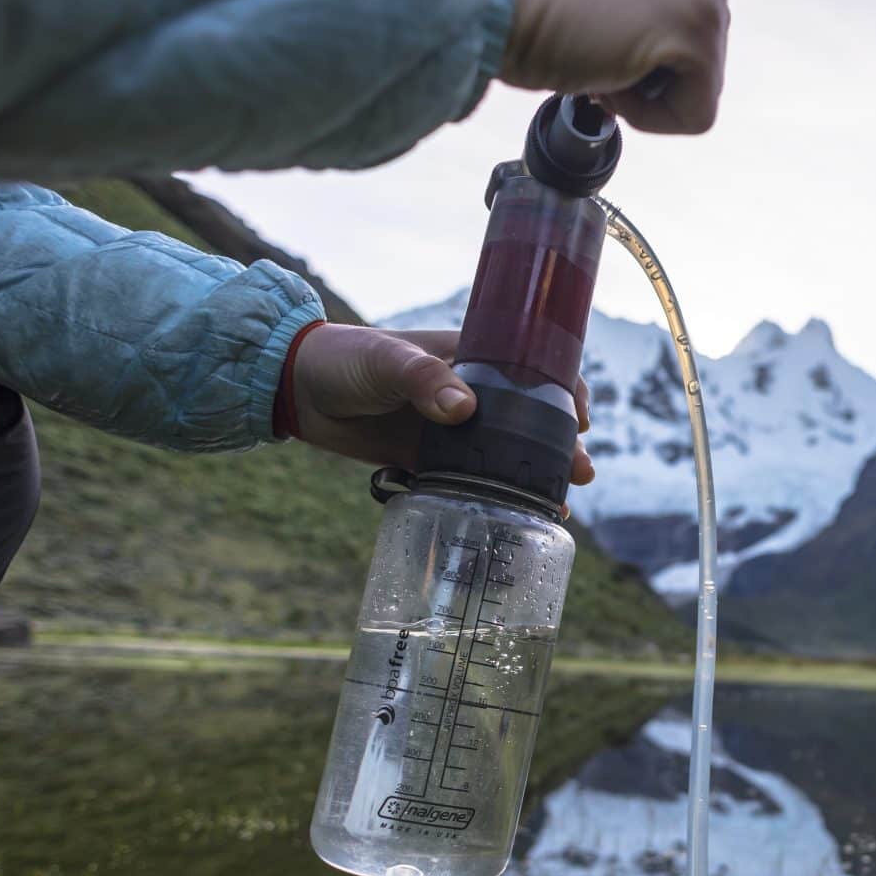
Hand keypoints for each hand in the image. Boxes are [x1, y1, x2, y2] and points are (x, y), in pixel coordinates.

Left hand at [285, 323, 593, 486]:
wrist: (294, 388)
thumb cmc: (343, 358)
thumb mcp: (385, 361)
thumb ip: (424, 378)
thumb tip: (465, 409)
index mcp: (469, 357)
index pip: (533, 368)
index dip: (564, 391)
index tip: (580, 418)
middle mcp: (468, 392)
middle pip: (530, 418)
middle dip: (562, 445)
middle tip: (581, 472)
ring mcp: (448, 428)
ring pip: (505, 453)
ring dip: (533, 477)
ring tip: (556, 504)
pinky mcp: (426, 458)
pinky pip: (468, 479)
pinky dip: (491, 497)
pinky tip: (511, 518)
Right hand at [501, 0, 730, 134]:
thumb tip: (679, 43)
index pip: (701, 16)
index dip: (648, 41)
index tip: (602, 24)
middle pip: (705, 48)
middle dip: (650, 65)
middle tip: (594, 41)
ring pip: (701, 82)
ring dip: (644, 87)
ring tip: (597, 51)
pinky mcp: (698, 28)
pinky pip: (696, 114)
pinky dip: (649, 119)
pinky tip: (607, 76)